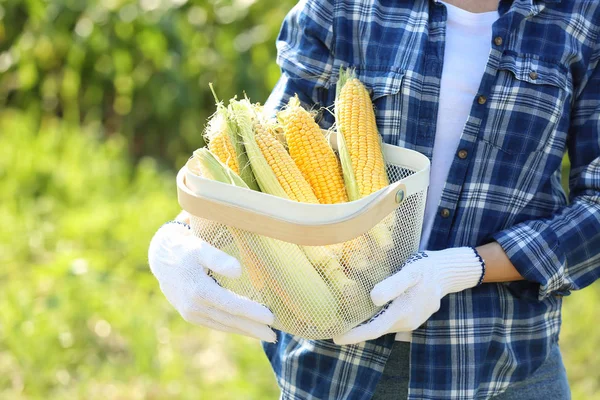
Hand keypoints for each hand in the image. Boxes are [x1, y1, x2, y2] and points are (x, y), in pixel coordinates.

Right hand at [148, 221, 275, 341]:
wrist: (162, 258)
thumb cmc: (186, 249)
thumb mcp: (200, 247)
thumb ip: (218, 258)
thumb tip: (238, 272)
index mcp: (199, 290)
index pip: (232, 305)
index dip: (252, 313)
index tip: (271, 318)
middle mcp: (194, 306)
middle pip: (230, 320)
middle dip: (253, 329)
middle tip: (274, 336)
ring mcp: (191, 313)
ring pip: (224, 325)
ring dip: (245, 331)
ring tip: (266, 335)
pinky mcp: (191, 315)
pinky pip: (216, 324)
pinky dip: (232, 328)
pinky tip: (246, 329)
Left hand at [333, 247, 484, 344]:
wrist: (447, 272)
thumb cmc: (426, 269)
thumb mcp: (411, 271)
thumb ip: (393, 285)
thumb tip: (373, 298)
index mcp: (403, 312)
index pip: (374, 329)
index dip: (355, 335)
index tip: (336, 337)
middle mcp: (406, 321)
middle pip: (376, 330)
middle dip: (356, 330)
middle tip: (334, 326)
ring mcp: (410, 321)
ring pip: (382, 326)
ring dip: (365, 324)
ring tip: (344, 319)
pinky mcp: (411, 317)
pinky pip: (389, 321)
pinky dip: (375, 319)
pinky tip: (364, 312)